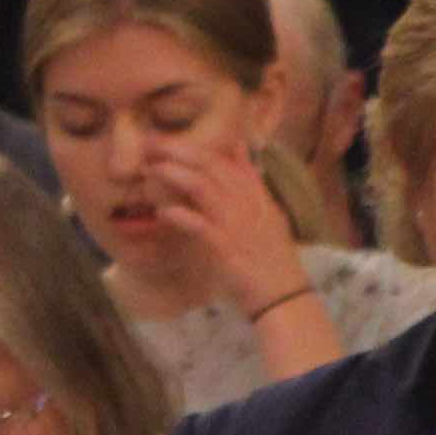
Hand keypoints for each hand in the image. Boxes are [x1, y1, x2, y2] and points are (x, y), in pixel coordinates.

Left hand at [136, 137, 307, 314]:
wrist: (284, 295)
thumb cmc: (272, 257)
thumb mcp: (268, 212)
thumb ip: (251, 181)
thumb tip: (239, 147)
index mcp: (256, 195)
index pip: (225, 161)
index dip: (194, 146)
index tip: (167, 139)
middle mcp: (246, 204)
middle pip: (210, 166)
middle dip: (178, 151)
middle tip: (150, 144)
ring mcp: (236, 224)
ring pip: (202, 188)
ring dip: (174, 174)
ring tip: (151, 169)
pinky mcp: (226, 247)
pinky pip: (199, 225)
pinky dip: (180, 216)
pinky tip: (162, 212)